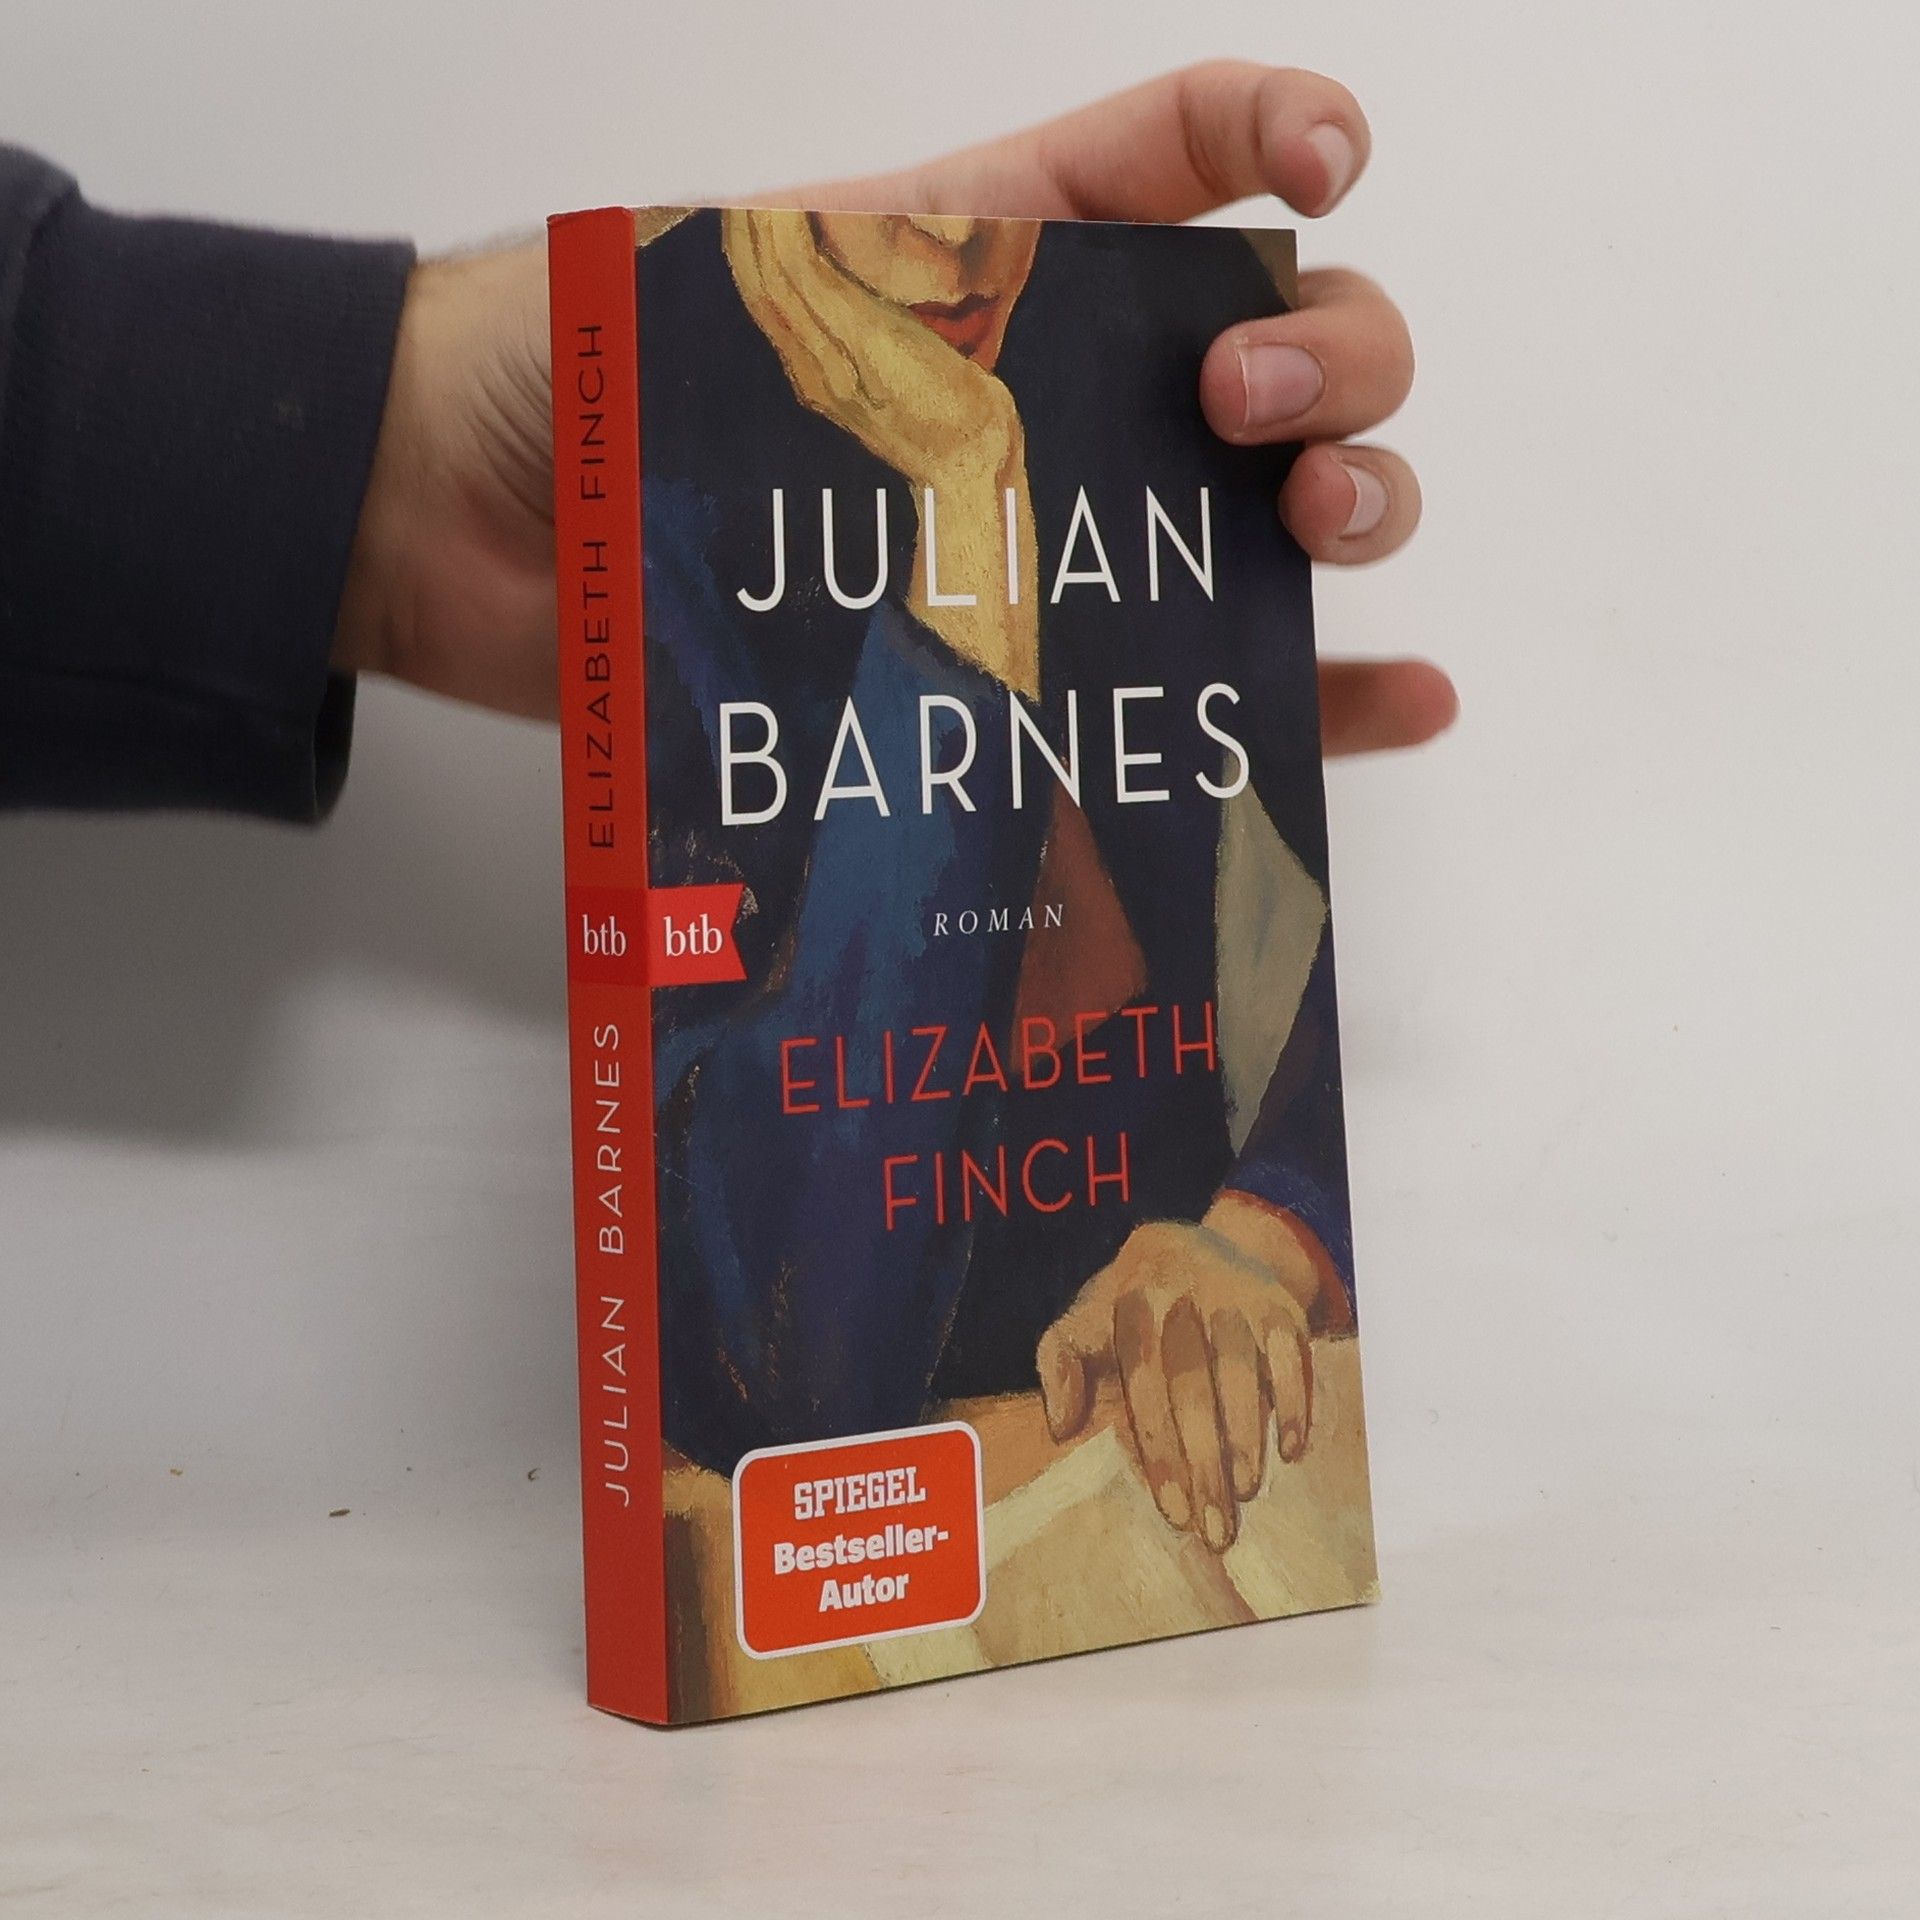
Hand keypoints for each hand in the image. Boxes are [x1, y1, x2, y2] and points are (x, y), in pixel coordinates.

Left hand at [335, 61, 1456, 750]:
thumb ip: (855, 263)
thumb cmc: (558, 372)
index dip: (1284, 135)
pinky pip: (1211, 683)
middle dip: (1334, 353)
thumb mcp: (702, 270)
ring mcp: (1063, 536)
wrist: (461, 525)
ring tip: (1308, 527)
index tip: (1321, 169)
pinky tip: (1404, 698)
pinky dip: (1324, 695)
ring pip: (1280, 505)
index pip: (1176, 159)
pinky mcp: (1037, 669)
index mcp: (987, 254)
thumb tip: (975, 308)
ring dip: (1361, 497)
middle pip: (1287, 339)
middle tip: (1240, 409)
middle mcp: (1056, 391)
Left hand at [1035, 1192, 1341, 1553]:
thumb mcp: (1086, 1319)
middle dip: (1204, 1460)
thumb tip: (1060, 1425)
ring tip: (1244, 1493)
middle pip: (1193, 1383)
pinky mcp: (1279, 1307)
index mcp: (1133, 1301)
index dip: (1159, 1447)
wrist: (1197, 1244)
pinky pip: (1291, 1355)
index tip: (1173, 1510)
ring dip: (1246, 1434)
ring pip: (1241, 1369)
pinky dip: (1294, 1401)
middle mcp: (1185, 1294)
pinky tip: (1290, 1451)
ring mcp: (1236, 1296)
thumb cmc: (1132, 1306)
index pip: (1144, 1380)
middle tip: (1213, 1527)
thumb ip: (1061, 1361)